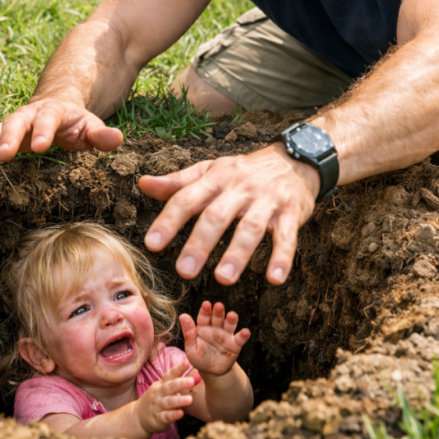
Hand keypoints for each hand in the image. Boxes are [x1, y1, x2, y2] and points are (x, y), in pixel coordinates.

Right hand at [0, 98, 122, 172]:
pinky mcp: (0, 135)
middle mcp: (29, 115)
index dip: (44, 131)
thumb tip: (117, 138)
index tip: (40, 147)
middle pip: (16, 123)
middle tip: (2, 158)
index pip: (49, 119)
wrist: (57, 107)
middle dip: (8, 139)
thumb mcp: (92, 127)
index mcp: (54, 111)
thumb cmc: (77, 123)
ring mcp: (12, 124)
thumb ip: (102, 134)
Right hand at [135, 362, 196, 435]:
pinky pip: (166, 417)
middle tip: (192, 381)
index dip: (178, 368)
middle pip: (170, 387)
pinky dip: (173, 415)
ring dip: (179, 400)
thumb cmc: (157, 399)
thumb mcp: (165, 389)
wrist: (139, 417)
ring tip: (190, 399)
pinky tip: (181, 413)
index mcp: (162, 384)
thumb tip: (199, 375)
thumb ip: (180, 382)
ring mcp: (158, 406)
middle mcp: (159, 393)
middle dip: (181, 383)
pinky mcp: (158, 419)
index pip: (170, 374)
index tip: (188, 362)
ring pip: (169, 402)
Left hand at [139, 142, 319, 285]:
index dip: (168, 221)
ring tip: (223, 279)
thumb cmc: (244, 172)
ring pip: (250, 228)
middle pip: (217, 215)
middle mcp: (239, 188)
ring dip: (237, 254)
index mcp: (215, 179)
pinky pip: (286, 236)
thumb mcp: (210, 171)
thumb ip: (178, 182)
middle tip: (184, 271)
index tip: (151, 245)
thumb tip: (143, 183)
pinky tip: (274, 278)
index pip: (187, 198)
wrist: (295, 159)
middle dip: (200, 243)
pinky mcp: (291, 212)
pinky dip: (282, 257)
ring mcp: (267, 200)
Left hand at [181, 301, 249, 375]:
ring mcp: (226, 336)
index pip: (204, 317)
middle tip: (219, 306)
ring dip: (231, 320)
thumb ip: (188, 333)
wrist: (211, 372)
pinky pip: (240, 339)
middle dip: (218, 312)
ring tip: (232, 315)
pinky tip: (246, 332)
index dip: (205, 310)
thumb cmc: (199, 358)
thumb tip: (183, 315)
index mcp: (203, 327)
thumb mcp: (191, 347)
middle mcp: (216, 328)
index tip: (206, 304)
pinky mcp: (235, 345)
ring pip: (229, 325)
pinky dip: (243, 335)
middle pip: (218, 318)